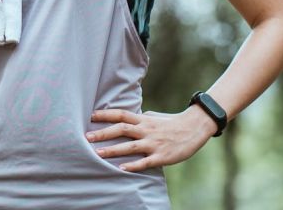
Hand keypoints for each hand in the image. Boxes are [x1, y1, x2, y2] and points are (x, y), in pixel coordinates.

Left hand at [86, 105, 218, 171]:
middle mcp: (146, 130)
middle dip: (103, 133)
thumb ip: (140, 118)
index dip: (106, 114)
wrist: (195, 128)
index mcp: (144, 120)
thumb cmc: (172, 123)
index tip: (91, 116)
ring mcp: (154, 143)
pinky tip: (121, 168)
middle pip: (122, 129)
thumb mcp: (154, 116)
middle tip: (87, 136)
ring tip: (98, 153)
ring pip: (130, 146)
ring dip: (113, 150)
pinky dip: (133, 165)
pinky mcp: (162, 156)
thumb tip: (127, 118)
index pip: (122, 114)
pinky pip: (145, 161)